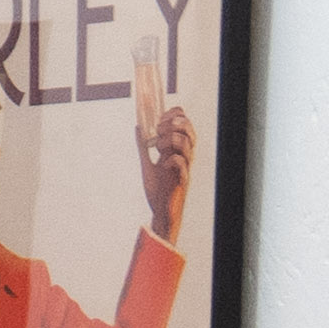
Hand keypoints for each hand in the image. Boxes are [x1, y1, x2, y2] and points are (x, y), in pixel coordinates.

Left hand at [137, 90, 196, 237]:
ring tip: (158, 147)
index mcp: (178, 150)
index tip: (160, 117)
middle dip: (174, 124)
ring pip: (188, 143)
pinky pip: (183, 163)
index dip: (175, 115)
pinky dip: (172, 160)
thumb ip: (143, 147)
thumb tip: (139, 127)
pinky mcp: (182, 180)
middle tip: (159, 130)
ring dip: (171, 140)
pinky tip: (162, 164)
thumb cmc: (158, 189)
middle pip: (189, 130)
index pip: (185, 124)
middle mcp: (184, 156)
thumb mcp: (147, 164)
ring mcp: (185, 167)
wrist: (160, 212)